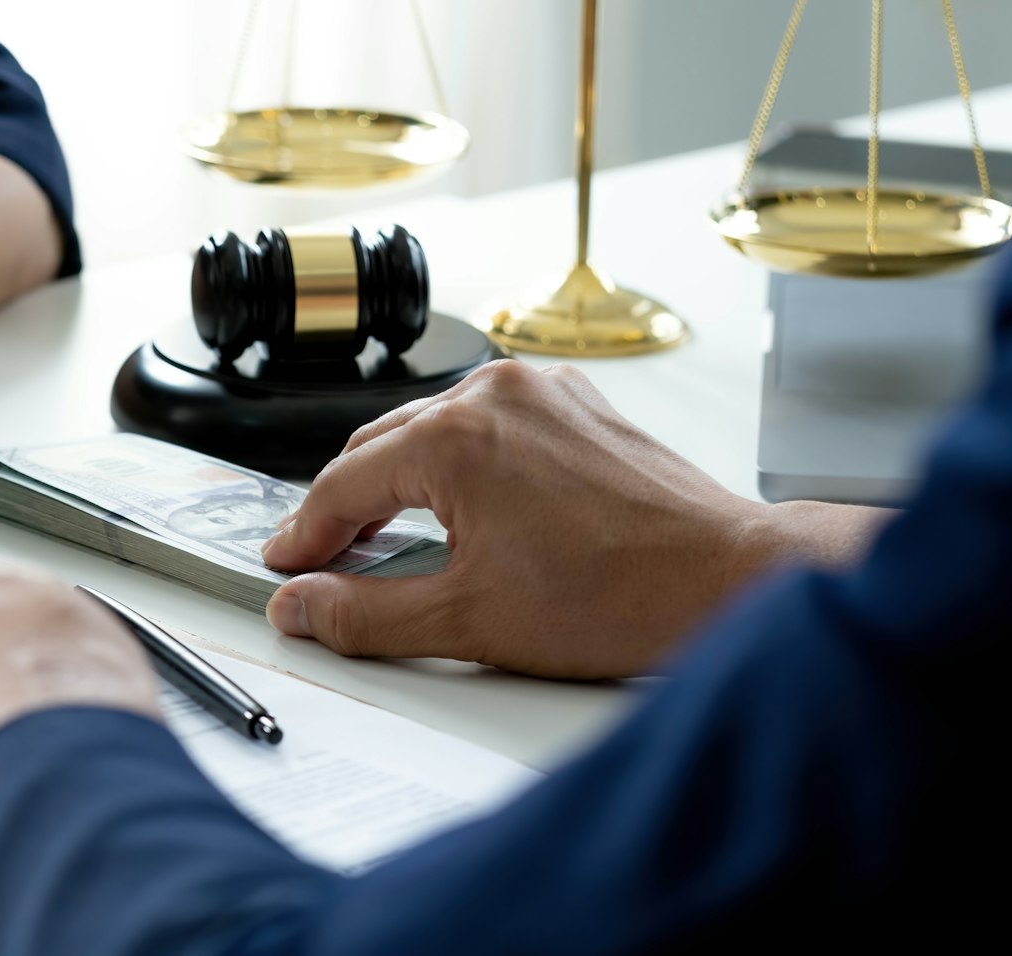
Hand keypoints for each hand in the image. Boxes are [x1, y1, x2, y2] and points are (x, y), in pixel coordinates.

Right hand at [261, 360, 880, 678]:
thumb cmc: (619, 597)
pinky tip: (460, 507)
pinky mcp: (573, 401)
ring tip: (386, 539)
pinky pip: (486, 421)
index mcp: (453, 440)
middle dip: (345, 507)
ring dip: (399, 480)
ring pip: (430, 428)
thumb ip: (362, 615)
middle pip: (379, 448)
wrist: (726, 580)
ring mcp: (537, 391)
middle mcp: (491, 396)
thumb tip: (300, 607)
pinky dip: (456, 460)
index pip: (341, 484)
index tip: (285, 567)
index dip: (303, 534)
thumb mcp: (466, 620)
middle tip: (322, 561)